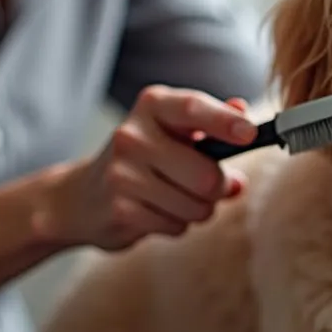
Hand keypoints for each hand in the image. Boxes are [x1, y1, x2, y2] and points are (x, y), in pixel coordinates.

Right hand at [39, 86, 256, 250]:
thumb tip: (244, 116)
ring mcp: (122, 173)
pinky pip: (177, 225)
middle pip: (206, 175)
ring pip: (196, 206)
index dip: (225, 121)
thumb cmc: (143, 159)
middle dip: (219, 188)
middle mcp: (132, 135)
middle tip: (212, 187)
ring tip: (177, 199)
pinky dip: (177, 224)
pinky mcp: (120, 209)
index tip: (251, 133)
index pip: (192, 107)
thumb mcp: (173, 131)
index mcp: (152, 106)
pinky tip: (156, 212)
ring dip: (199, 210)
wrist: (81, 196)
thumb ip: (211, 125)